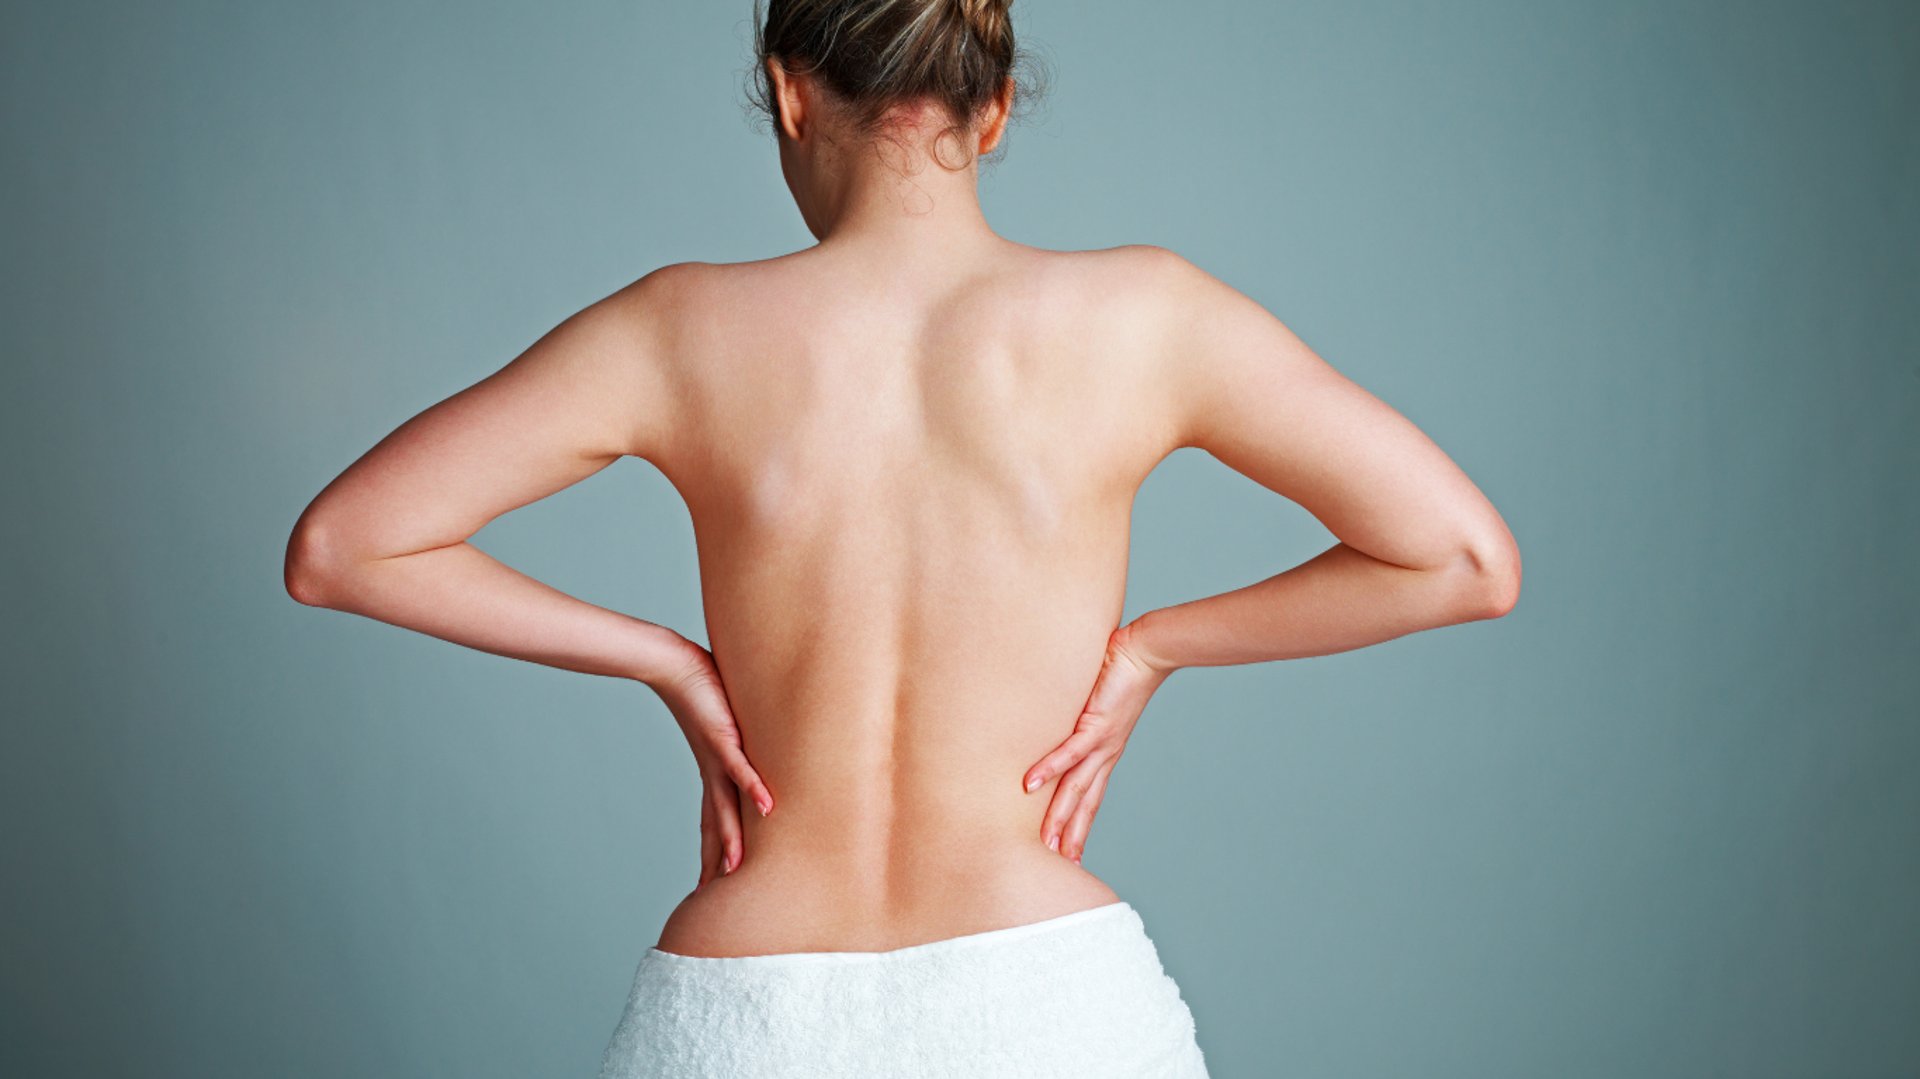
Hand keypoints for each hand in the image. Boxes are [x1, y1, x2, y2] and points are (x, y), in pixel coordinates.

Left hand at [655, 642, 772, 890]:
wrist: (673, 665)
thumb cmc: (699, 688)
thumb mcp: (723, 722)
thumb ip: (739, 737)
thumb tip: (748, 739)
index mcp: (711, 772)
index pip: (713, 820)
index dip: (714, 851)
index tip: (713, 881)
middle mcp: (712, 772)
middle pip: (715, 825)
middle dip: (715, 860)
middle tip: (712, 897)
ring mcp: (716, 757)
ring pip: (726, 807)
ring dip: (732, 839)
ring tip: (736, 870)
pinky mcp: (722, 737)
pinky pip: (740, 768)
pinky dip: (753, 788)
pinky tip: (768, 807)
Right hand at [1021, 620, 1174, 862]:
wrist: (1147, 652)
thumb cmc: (1119, 671)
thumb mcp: (1094, 704)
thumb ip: (1075, 716)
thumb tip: (1054, 717)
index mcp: (1105, 753)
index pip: (1090, 798)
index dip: (1079, 827)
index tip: (1069, 855)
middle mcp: (1104, 755)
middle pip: (1084, 804)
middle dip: (1070, 836)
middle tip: (1056, 867)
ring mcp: (1101, 743)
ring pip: (1076, 788)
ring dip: (1059, 817)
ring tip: (1046, 843)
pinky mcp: (1096, 724)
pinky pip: (1069, 752)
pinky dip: (1049, 769)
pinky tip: (1030, 785)